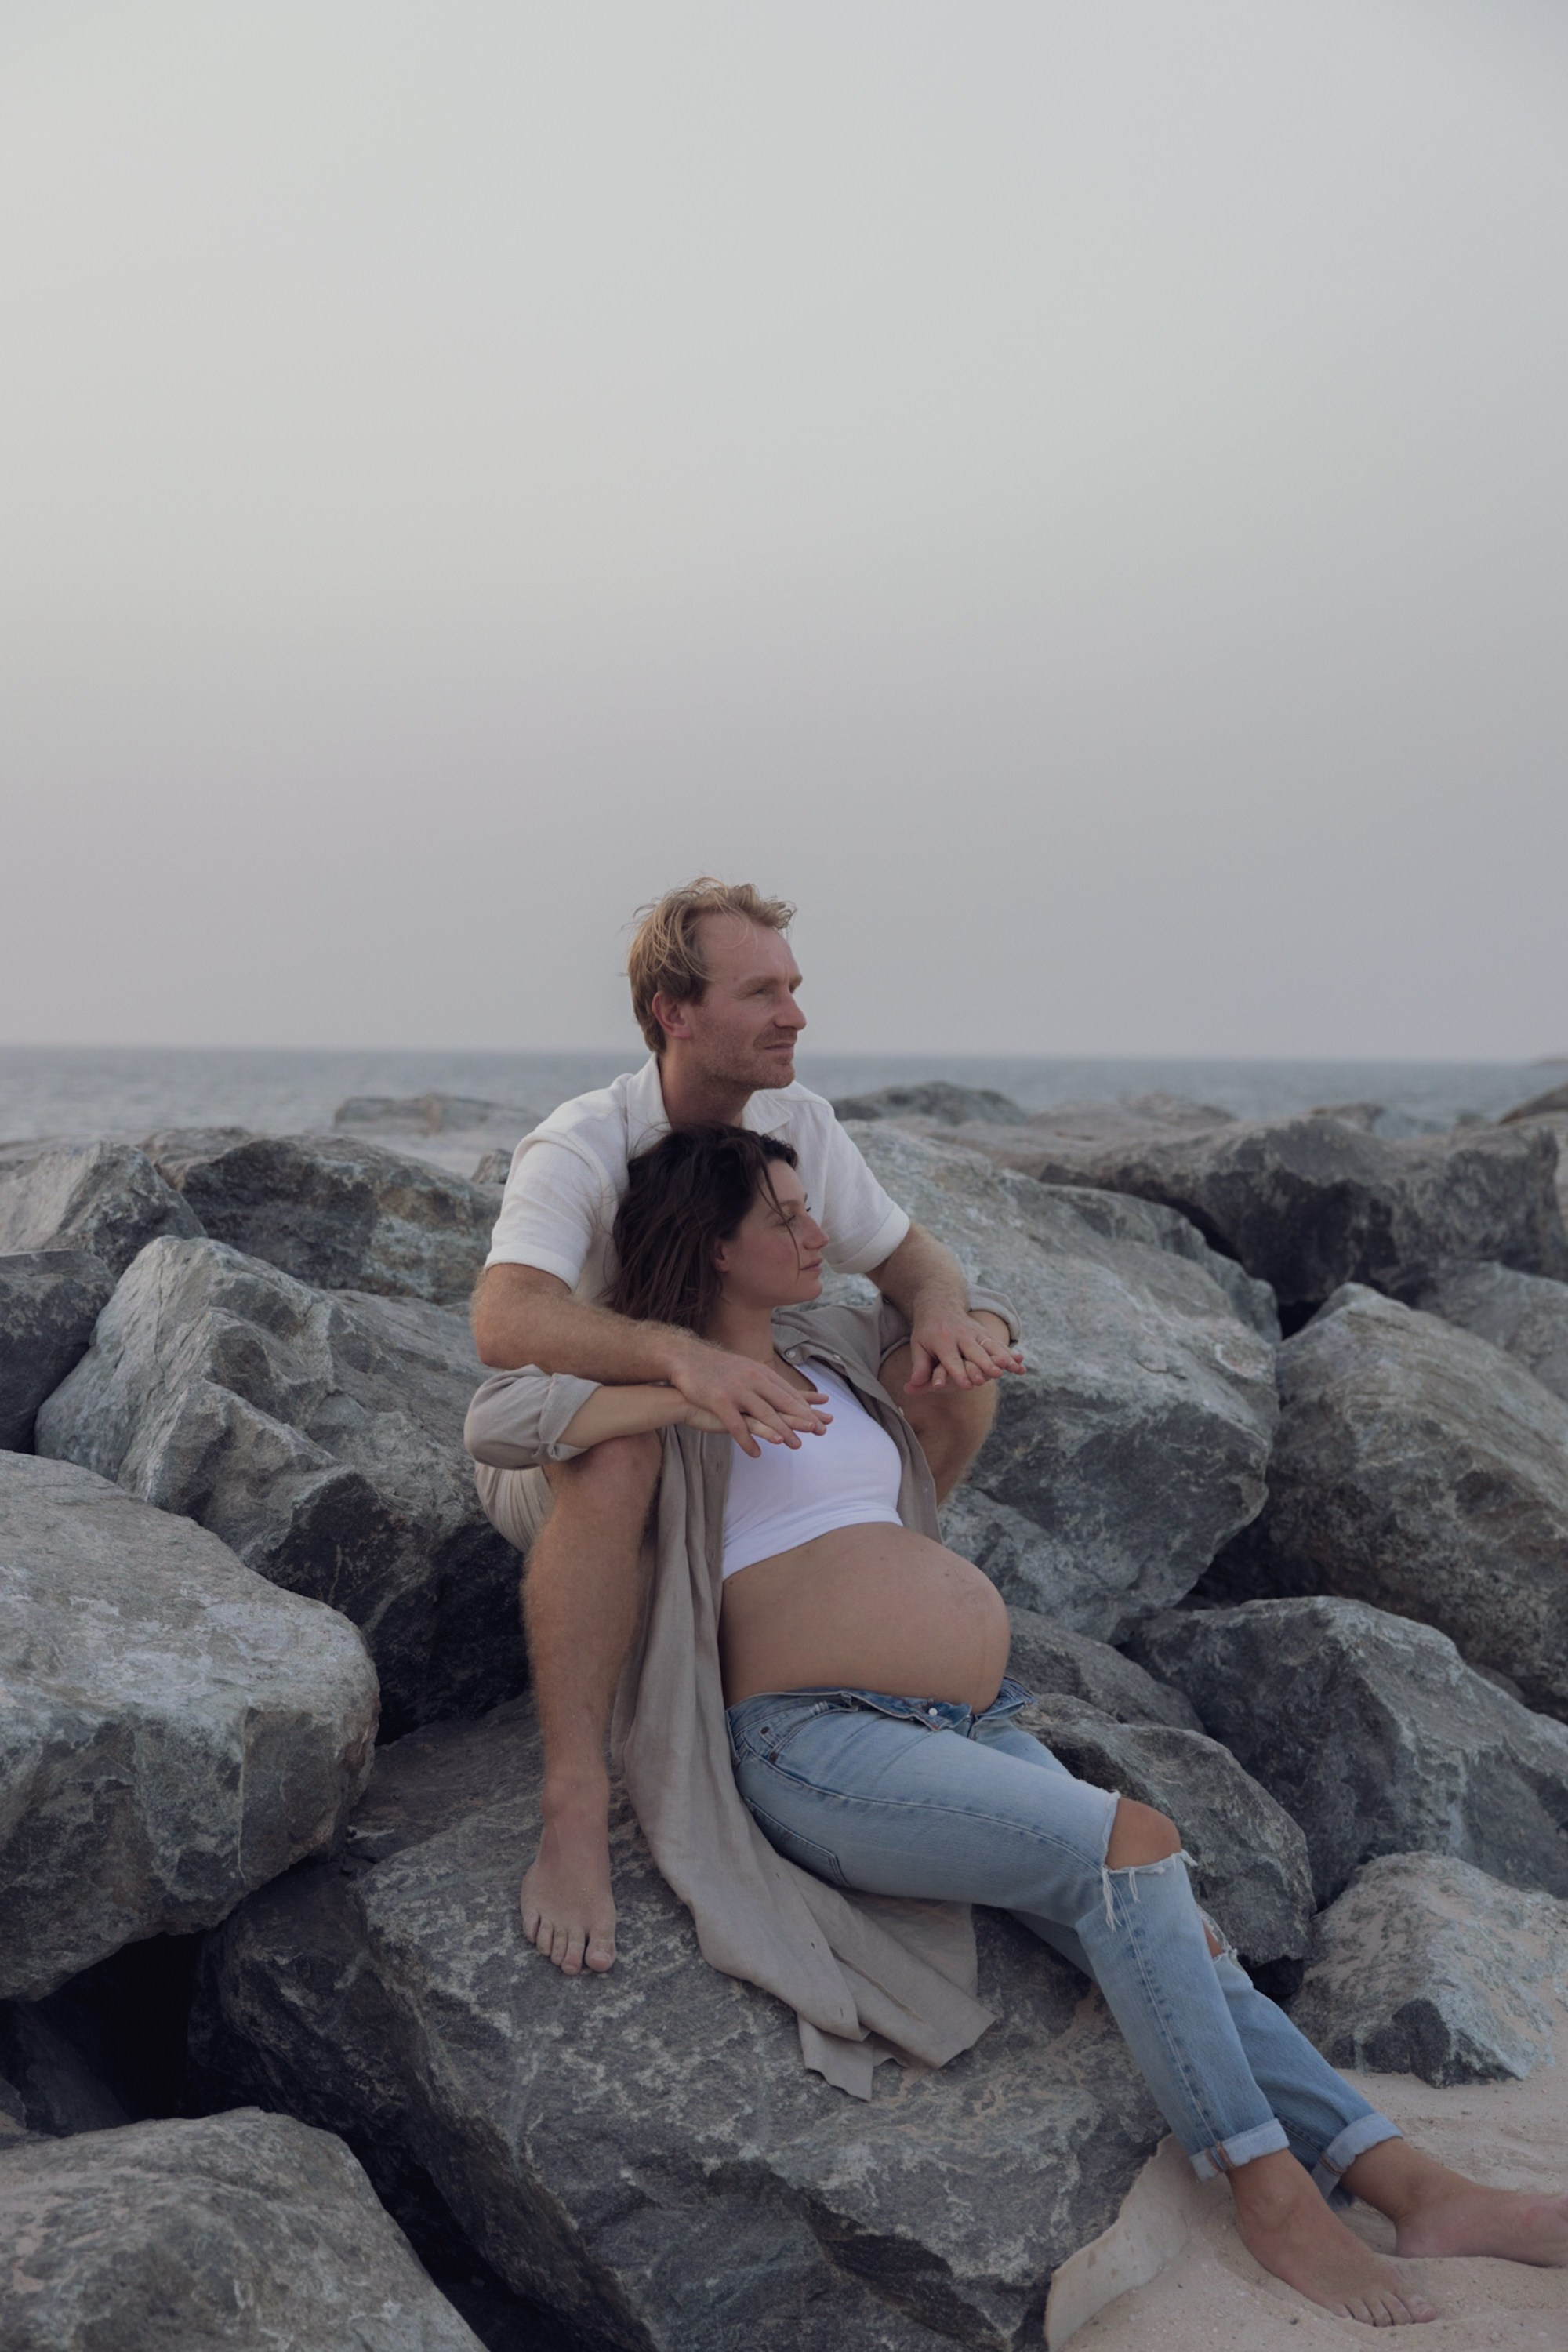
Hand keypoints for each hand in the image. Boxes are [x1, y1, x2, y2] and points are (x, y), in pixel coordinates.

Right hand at [670, 1342, 831, 1455]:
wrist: (685, 1361)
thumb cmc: (714, 1369)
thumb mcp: (743, 1370)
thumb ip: (760, 1380)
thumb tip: (776, 1389)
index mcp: (760, 1374)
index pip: (788, 1392)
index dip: (807, 1406)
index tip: (823, 1416)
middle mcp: (753, 1381)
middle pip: (783, 1402)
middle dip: (803, 1418)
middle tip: (821, 1431)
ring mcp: (738, 1391)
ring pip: (765, 1415)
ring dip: (782, 1432)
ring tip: (795, 1445)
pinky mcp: (720, 1402)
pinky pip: (738, 1426)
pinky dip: (748, 1441)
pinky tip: (757, 1453)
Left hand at [904, 1307, 1024, 1394]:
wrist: (939, 1303)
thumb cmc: (927, 1331)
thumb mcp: (918, 1346)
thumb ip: (919, 1366)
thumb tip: (912, 1386)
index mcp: (942, 1341)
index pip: (951, 1360)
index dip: (959, 1372)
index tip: (968, 1385)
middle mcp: (961, 1336)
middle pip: (975, 1352)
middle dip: (985, 1363)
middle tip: (996, 1374)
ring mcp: (975, 1332)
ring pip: (991, 1346)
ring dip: (1003, 1357)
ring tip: (1013, 1367)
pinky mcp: (984, 1332)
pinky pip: (999, 1343)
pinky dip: (1010, 1352)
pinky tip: (1021, 1362)